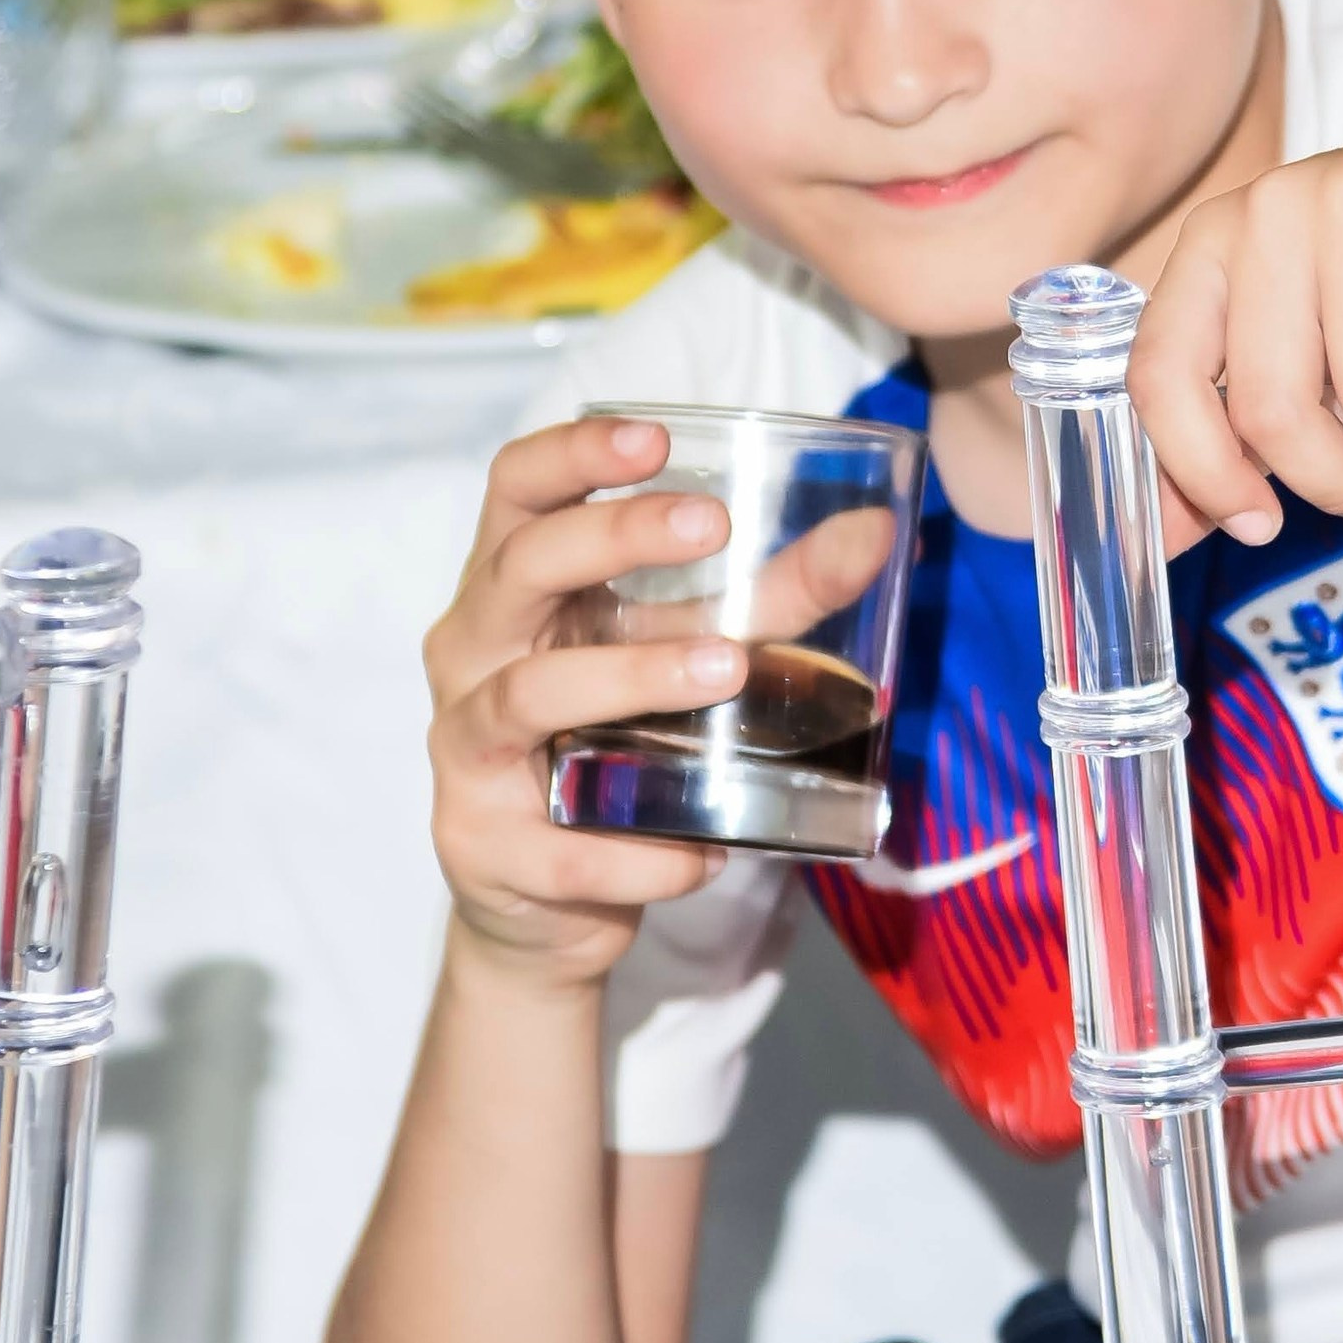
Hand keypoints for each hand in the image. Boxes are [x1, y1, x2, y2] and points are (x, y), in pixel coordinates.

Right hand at [425, 417, 743, 984]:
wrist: (545, 905)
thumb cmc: (613, 747)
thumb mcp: (683, 657)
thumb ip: (771, 600)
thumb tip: (875, 537)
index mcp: (514, 591)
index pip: (514, 491)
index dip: (573, 452)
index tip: (656, 437)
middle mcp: (473, 655)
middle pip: (518, 569)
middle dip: (612, 537)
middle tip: (712, 524)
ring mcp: (467, 751)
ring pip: (528, 695)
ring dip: (630, 677)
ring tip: (726, 668)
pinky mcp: (485, 848)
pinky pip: (562, 847)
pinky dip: (639, 852)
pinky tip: (704, 853)